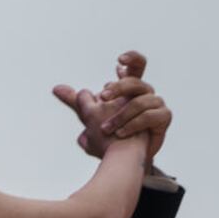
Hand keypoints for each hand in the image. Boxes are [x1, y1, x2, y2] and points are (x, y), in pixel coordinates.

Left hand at [53, 51, 170, 162]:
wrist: (123, 158)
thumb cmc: (109, 134)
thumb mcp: (89, 116)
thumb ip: (76, 101)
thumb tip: (55, 88)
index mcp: (128, 88)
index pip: (135, 65)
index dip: (131, 59)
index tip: (118, 61)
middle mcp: (143, 93)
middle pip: (135, 81)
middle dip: (119, 88)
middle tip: (102, 97)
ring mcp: (155, 105)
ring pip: (141, 101)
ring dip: (121, 116)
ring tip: (106, 129)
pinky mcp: (163, 119)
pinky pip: (151, 116)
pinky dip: (134, 125)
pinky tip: (121, 133)